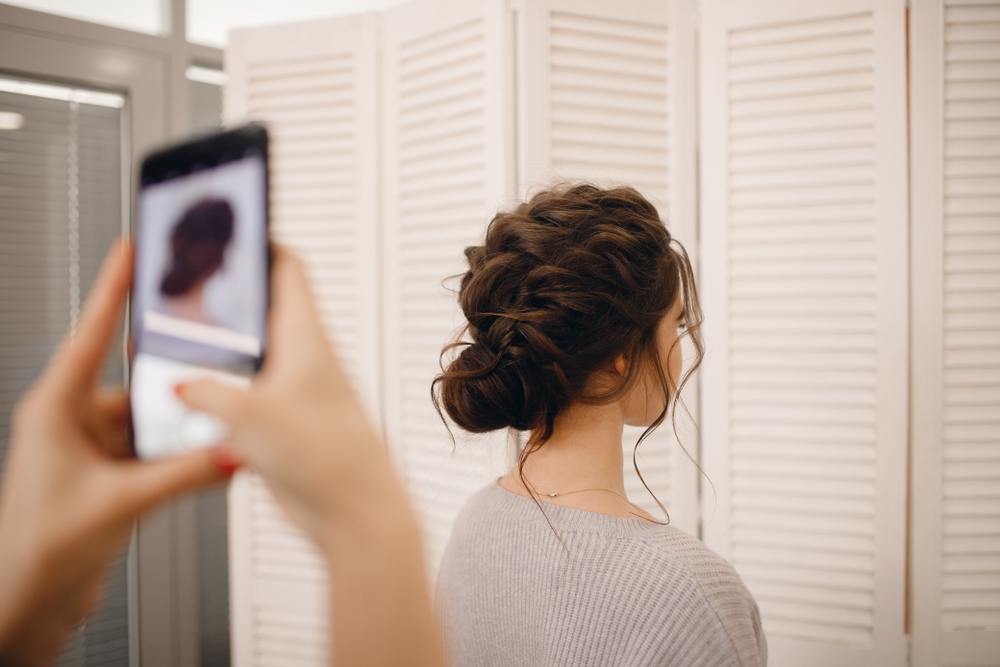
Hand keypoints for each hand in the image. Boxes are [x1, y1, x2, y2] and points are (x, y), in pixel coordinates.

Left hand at [0, 240, 233, 666]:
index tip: (133, 247)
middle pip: (135, 378)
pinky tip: (201, 461)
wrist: (27, 601)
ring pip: (151, 417)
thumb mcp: (122, 501)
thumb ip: (186, 471)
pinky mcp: (109, 472)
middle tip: (208, 367)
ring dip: (179, 428)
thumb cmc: (38, 548)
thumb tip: (233, 449)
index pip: (92, 332)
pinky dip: (178, 455)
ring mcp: (91, 446)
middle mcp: (72, 420)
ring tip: (209, 432)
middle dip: (172, 381)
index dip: (114, 286)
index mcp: (54, 408)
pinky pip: (154, 448)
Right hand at [178, 249, 399, 552]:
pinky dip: (225, 389)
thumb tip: (182, 382)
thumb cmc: (323, 458)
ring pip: (256, 355)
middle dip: (231, 294)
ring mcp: (297, 392)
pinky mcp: (288, 425)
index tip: (233, 224)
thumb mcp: (250, 415)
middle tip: (191, 282)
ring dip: (224, 346)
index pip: (288, 270)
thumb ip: (206, 391)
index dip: (261, 242)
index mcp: (306, 338)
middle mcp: (305, 359)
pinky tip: (197, 400)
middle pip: (267, 309)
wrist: (354, 513)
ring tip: (182, 338)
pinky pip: (252, 394)